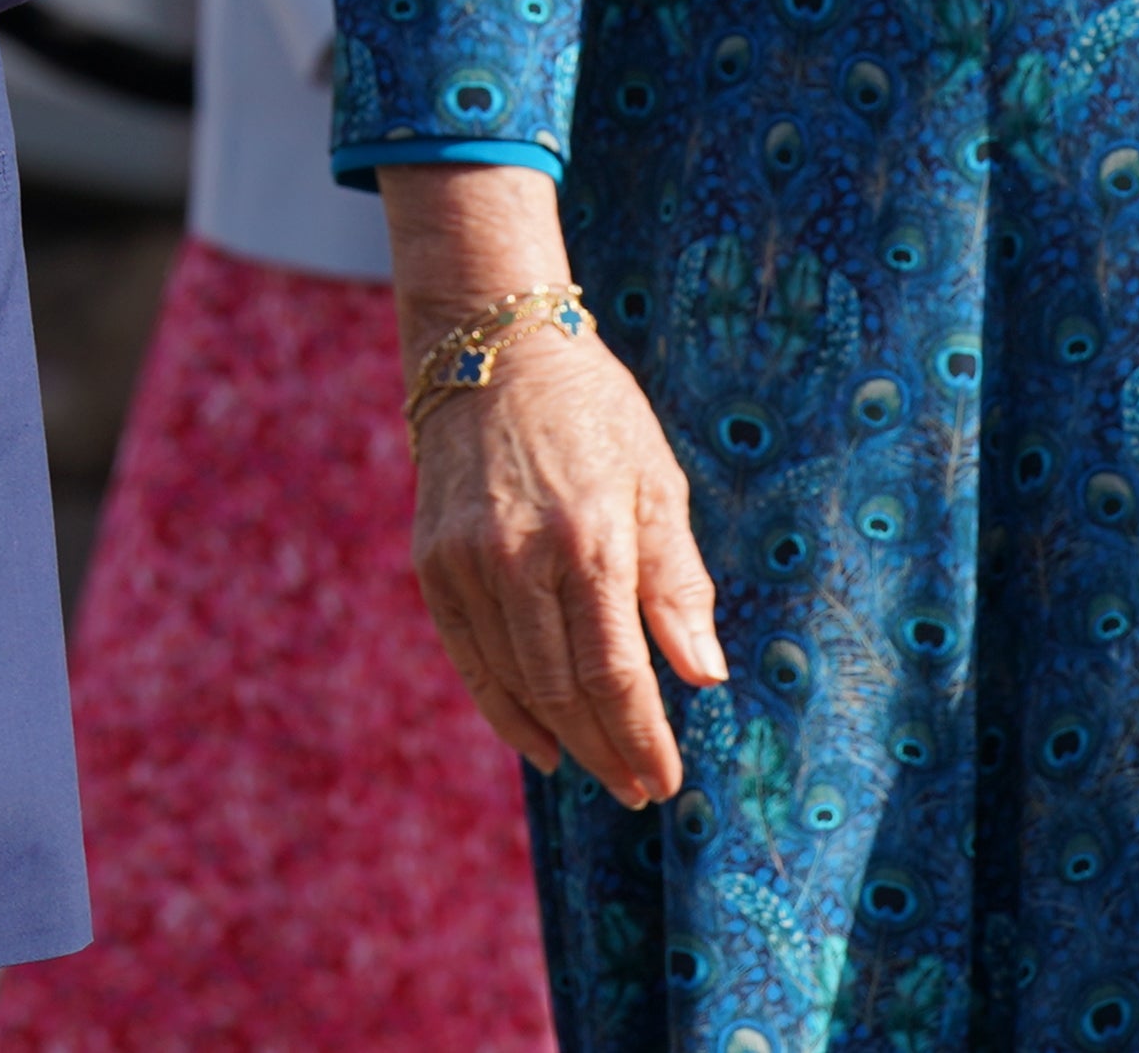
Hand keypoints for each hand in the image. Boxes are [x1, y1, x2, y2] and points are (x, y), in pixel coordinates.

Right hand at [381, 167, 722, 807]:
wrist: (492, 348)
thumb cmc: (594, 414)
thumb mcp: (656, 482)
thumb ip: (678, 584)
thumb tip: (704, 677)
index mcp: (590, 538)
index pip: (617, 673)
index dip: (642, 737)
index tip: (666, 781)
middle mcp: (520, 558)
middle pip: (565, 691)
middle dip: (607, 750)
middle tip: (639, 789)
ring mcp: (468, 563)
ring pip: (516, 682)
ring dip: (561, 738)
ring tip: (598, 770)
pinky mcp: (434, 563)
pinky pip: (470, 659)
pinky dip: (504, 709)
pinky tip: (537, 741)